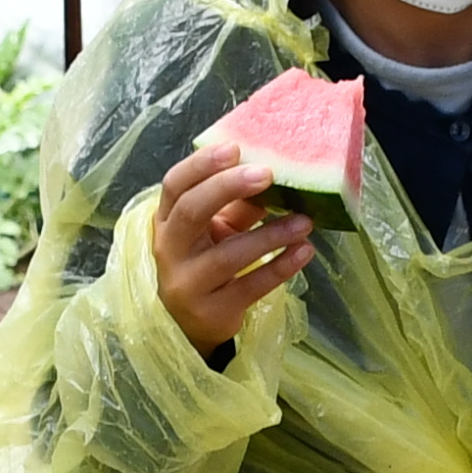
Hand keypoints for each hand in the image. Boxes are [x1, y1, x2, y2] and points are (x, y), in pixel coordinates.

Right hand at [148, 142, 313, 354]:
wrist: (192, 324)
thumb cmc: (205, 262)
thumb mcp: (216, 230)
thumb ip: (237, 205)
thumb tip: (275, 174)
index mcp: (167, 221)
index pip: (175, 185)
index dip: (201, 165)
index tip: (235, 148)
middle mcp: (170, 250)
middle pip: (192, 211)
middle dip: (228, 187)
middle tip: (268, 173)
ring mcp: (188, 284)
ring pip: (228, 254)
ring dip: (270, 234)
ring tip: (304, 221)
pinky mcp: (212, 311)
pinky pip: (251, 286)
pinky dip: (280, 267)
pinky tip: (304, 251)